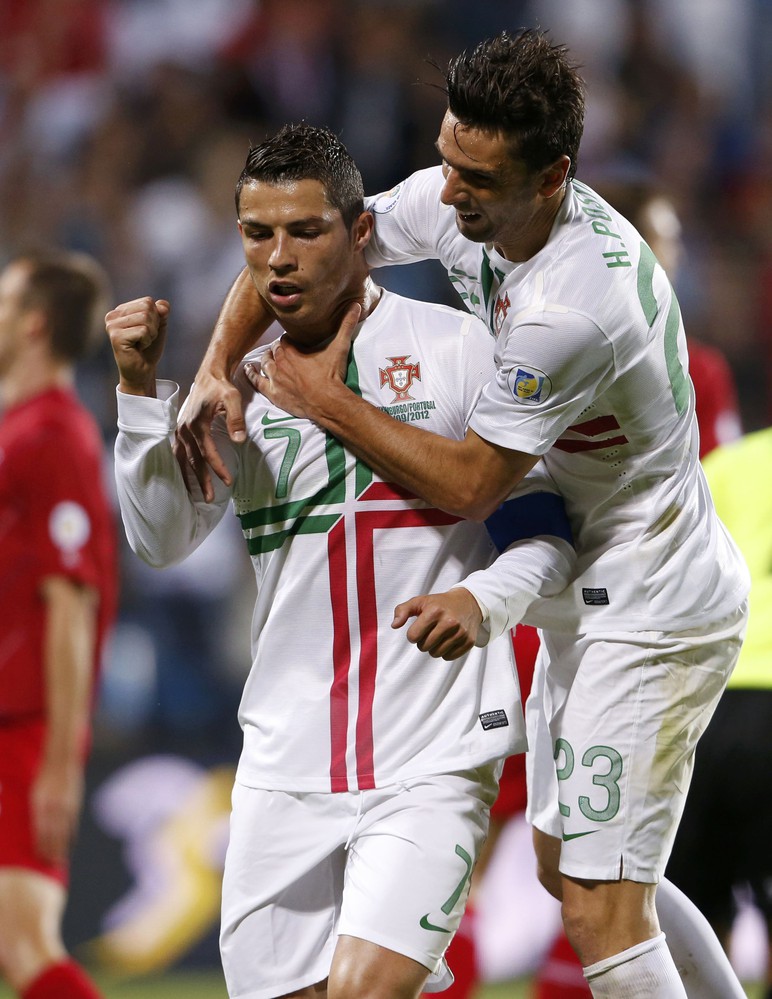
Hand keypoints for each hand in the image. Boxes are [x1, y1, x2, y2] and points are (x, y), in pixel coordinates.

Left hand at [31, 760, 82, 865]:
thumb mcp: (35, 794)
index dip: (40, 844)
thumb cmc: (44, 779)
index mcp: (41, 803)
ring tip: (60, 859)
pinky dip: (71, 834)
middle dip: (52, 849)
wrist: (62, 763)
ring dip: (62, 845)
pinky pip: (73, 822)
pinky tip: (70, 843)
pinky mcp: (75, 803)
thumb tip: (37, 831)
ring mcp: (66, 805)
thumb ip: (37, 812)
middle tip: (50, 864)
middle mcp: (54, 806)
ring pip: (64, 830)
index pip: (40, 829)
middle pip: (53, 833)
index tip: (39, 857)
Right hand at [105, 296, 168, 396]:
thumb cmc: (149, 349)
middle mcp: (112, 316)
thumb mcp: (158, 326)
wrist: (142, 371)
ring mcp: (112, 326)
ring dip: (151, 334)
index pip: (147, 301)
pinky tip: (139, 348)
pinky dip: (147, 341)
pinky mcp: (116, 337)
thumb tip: (162, 305)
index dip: (156, 317)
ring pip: (145, 318)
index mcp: (120, 310)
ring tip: (142, 343)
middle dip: (154, 325)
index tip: (147, 331)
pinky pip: (143, 330)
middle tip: (145, 338)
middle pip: (147, 308)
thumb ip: (161, 312)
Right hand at [175, 370, 246, 501]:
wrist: (209, 376)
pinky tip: (185, 478)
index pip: (208, 452)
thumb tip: (239, 440)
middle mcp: (184, 429)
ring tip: (195, 495)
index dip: (218, 468)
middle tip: (210, 498)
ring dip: (189, 477)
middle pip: (193, 460)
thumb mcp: (232, 398)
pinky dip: (182, 466)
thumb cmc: (221, 387)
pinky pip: (178, 453)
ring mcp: (180, 431)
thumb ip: (236, 419)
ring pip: (183, 459)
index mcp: (197, 423)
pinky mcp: (179, 431)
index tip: (228, 481)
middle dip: (202, 480)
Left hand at [244, 303, 360, 418]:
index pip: (285, 340)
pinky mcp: (273, 393)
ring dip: (266, 360)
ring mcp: (275, 378)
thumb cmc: (332, 375)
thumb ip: (346, 325)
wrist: (327, 402)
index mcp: (292, 350)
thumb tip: (356, 306)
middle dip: (277, 350)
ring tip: (267, 358)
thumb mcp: (340, 347)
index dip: (289, 341)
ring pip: (265, 364)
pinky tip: (248, 370)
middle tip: (282, 351)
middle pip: (273, 351)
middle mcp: (280, 362)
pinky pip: (257, 382)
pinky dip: (252, 375)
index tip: (293, 342)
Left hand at [392, 587, 483, 659]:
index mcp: (435, 611)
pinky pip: (449, 657)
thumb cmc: (440, 603)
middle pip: (424, 647)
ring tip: (439, 636)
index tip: (418, 629)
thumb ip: (402, 610)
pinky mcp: (469, 642)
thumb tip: (394, 625)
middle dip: (423, 642)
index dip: (412, 634)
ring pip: (436, 654)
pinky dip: (446, 651)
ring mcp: (460, 632)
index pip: (413, 636)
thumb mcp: (419, 601)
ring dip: (434, 647)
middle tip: (429, 632)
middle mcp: (449, 622)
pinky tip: (449, 640)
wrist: (468, 602)